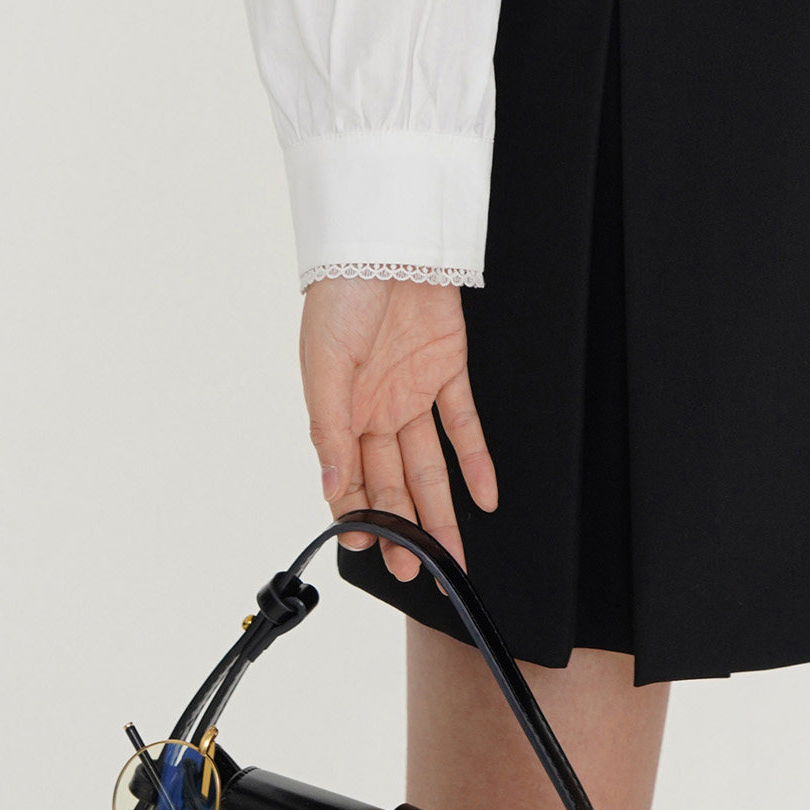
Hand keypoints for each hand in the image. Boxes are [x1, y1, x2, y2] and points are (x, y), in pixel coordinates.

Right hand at [299, 275, 497, 578]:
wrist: (385, 236)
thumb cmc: (340, 295)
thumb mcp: (324, 365)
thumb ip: (330, 430)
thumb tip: (332, 489)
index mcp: (339, 410)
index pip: (351, 478)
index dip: (361, 513)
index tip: (369, 548)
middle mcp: (376, 408)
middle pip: (392, 480)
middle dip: (403, 529)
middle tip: (416, 572)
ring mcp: (413, 391)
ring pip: (429, 464)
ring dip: (441, 510)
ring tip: (454, 556)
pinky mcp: (448, 369)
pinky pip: (463, 423)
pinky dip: (476, 459)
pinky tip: (484, 497)